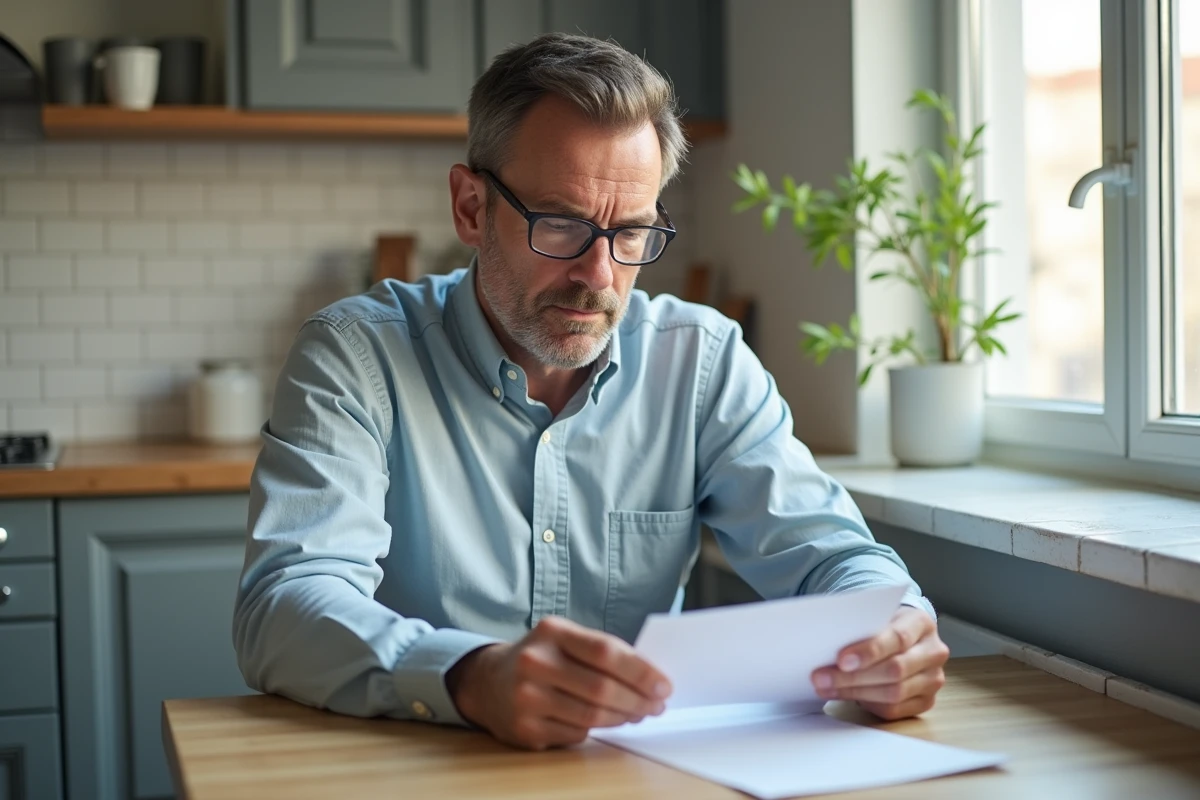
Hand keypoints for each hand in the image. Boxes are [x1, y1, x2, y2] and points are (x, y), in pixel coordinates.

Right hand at [447, 616, 671, 749]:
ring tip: (637, 714)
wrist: (488, 681)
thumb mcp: (564, 639)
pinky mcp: (525, 729)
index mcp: (552, 632)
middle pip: (601, 688)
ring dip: (623, 718)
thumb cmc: (541, 658)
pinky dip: (597, 730)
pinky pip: (576, 734)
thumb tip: (650, 677)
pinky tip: (605, 722)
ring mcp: (527, 698)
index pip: (606, 651)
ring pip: (591, 716)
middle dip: (637, 700)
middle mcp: (535, 662)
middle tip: (656, 705)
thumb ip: (601, 651)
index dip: (640, 671)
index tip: (663, 685)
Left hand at [810, 605, 948, 719]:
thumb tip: (826, 647)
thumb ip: (859, 627)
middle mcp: (933, 652)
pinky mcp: (926, 701)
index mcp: (921, 623)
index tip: (841, 660)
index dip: (869, 651)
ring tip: (825, 687)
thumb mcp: (874, 615)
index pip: (898, 638)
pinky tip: (845, 696)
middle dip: (853, 676)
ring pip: (894, 693)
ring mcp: (933, 679)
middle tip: (821, 677)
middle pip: (895, 669)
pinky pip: (894, 710)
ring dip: (854, 692)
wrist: (904, 636)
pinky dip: (866, 704)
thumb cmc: (883, 624)